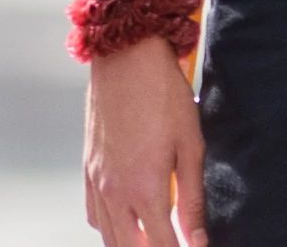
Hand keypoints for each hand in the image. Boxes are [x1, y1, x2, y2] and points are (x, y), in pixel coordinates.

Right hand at [81, 35, 205, 244]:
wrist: (126, 57)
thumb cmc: (162, 94)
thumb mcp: (191, 146)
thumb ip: (193, 199)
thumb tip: (198, 238)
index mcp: (144, 188)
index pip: (163, 246)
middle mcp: (115, 190)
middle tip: (174, 245)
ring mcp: (97, 180)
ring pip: (108, 237)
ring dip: (130, 246)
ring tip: (153, 242)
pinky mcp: (88, 168)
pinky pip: (93, 214)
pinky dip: (109, 229)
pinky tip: (126, 223)